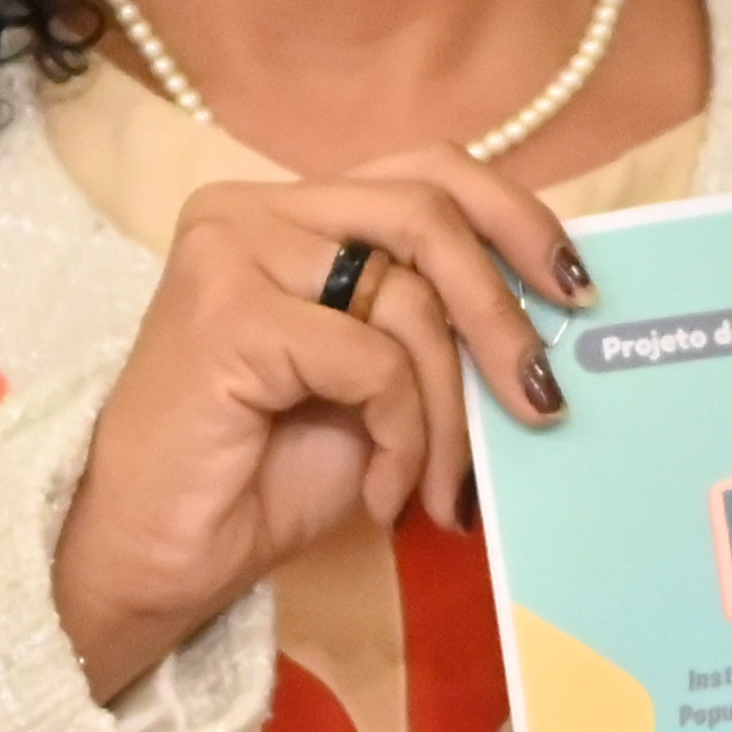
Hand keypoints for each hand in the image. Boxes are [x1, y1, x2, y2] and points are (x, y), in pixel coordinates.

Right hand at [50, 146, 593, 698]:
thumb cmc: (260, 476)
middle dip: (504, 315)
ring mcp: (232, 251)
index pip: (427, 171)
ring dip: (449, 411)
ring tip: (440, 486)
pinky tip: (382, 493)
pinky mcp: (228, 313)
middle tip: (542, 403)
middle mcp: (252, 209)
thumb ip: (434, 325)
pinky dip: (402, 437)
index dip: (515, 216)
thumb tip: (551, 311)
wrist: (156, 560)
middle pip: (430, 214)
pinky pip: (373, 362)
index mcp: (291, 210)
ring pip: (409, 301)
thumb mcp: (373, 385)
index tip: (575, 290)